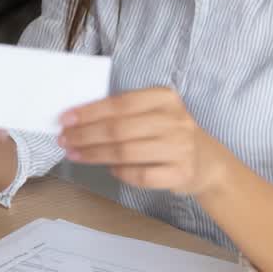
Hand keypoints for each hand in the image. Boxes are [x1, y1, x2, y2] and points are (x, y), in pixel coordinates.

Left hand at [58, 87, 229, 195]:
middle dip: (85, 135)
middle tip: (64, 140)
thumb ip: (124, 112)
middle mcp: (174, 120)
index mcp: (164, 97)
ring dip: (94, 154)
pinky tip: (109, 169)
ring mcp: (180, 147)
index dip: (89, 111)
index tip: (65, 119)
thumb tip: (78, 119)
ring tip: (74, 154)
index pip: (120, 103)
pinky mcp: (181, 173)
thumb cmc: (169, 133)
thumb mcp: (154, 113)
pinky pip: (140, 175)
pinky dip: (120, 172)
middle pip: (119, 128)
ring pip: (126, 152)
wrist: (208, 163)